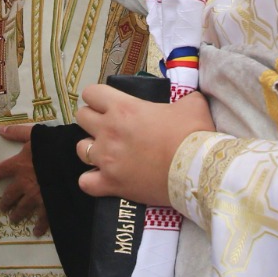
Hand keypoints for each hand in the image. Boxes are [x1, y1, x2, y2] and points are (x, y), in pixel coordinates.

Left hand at [0, 124, 47, 236]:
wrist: (72, 162)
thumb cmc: (54, 146)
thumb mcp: (35, 135)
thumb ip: (17, 133)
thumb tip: (0, 129)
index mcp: (18, 165)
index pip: (0, 171)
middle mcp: (23, 183)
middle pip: (10, 195)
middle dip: (5, 202)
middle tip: (2, 207)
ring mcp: (36, 197)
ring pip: (22, 209)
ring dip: (17, 214)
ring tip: (13, 219)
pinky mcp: (49, 206)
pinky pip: (42, 219)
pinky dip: (38, 226)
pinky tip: (35, 232)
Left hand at [74, 85, 213, 206]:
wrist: (197, 170)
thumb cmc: (193, 135)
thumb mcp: (192, 105)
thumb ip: (182, 98)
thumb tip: (186, 100)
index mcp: (123, 108)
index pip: (92, 93)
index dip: (98, 98)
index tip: (107, 105)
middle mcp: (109, 130)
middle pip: (81, 117)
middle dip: (92, 120)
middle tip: (108, 127)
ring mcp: (106, 158)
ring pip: (80, 149)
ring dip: (91, 149)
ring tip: (106, 153)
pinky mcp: (110, 183)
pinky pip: (85, 182)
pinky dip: (92, 181)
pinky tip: (102, 179)